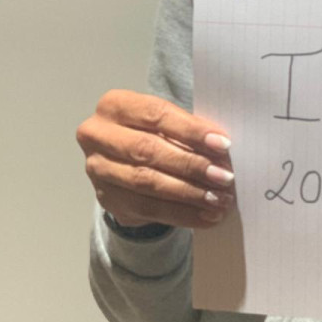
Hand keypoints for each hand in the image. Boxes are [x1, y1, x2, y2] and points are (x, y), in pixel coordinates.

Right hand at [77, 89, 234, 229]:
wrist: (126, 161)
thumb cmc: (154, 132)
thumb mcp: (167, 121)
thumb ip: (188, 129)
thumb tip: (221, 148)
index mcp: (114, 105)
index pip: (156, 115)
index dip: (191, 130)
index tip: (223, 144)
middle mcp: (97, 135)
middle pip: (148, 150)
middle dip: (191, 165)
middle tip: (224, 177)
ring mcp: (98, 169)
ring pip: (147, 182)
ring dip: (189, 193)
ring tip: (219, 199)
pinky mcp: (107, 198)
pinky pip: (147, 209)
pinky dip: (181, 214)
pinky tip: (206, 216)